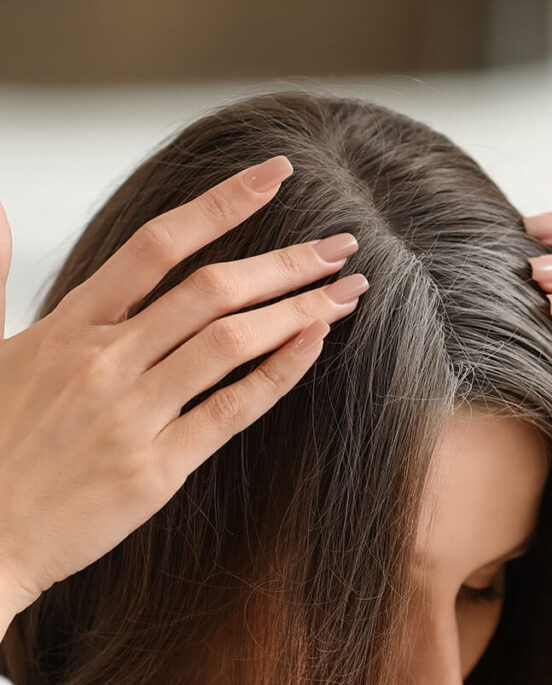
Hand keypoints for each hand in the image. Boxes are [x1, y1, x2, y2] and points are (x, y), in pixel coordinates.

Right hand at [0, 155, 367, 615]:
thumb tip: (0, 212)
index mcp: (67, 326)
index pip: (157, 245)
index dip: (222, 204)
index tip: (274, 177)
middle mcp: (103, 361)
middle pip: (211, 290)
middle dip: (286, 261)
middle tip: (338, 244)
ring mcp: (132, 415)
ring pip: (230, 343)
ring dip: (298, 310)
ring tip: (347, 292)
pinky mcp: (156, 469)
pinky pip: (231, 410)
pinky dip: (277, 373)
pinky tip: (313, 344)